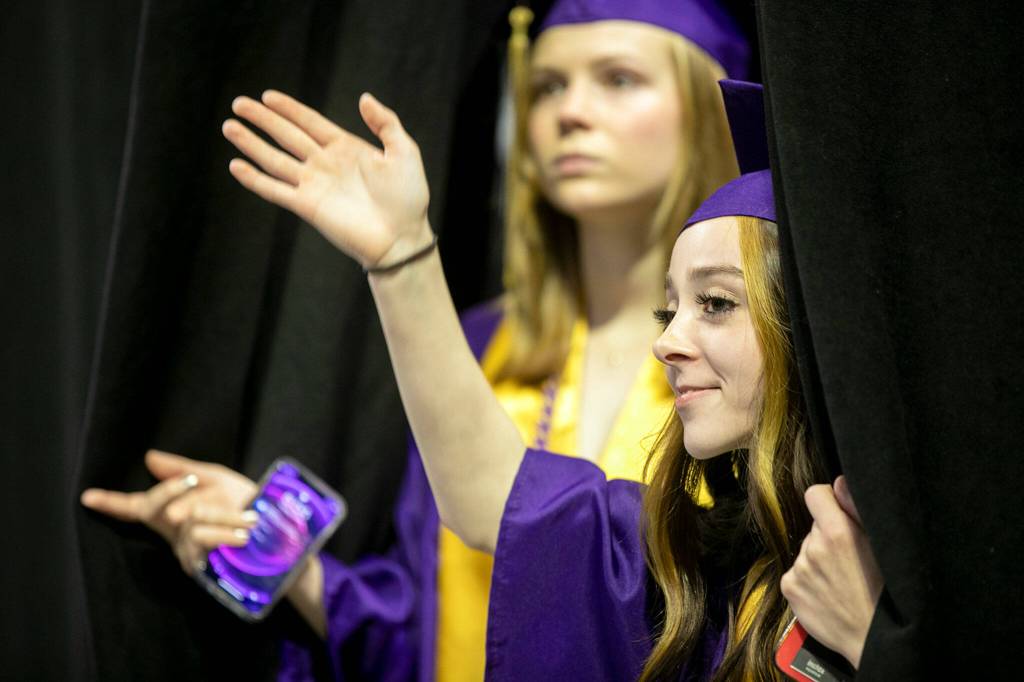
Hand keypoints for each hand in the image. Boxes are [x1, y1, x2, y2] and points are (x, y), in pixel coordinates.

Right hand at [80, 450, 257, 574]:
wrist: (276, 535)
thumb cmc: (244, 503)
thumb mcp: (216, 479)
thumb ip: (182, 469)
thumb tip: (149, 458)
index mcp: (174, 512)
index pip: (138, 507)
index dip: (112, 503)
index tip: (87, 496)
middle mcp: (175, 533)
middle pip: (155, 508)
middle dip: (170, 490)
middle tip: (191, 480)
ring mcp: (186, 552)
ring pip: (188, 525)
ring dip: (218, 515)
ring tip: (248, 520)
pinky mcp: (201, 569)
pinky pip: (205, 544)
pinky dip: (224, 535)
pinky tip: (243, 536)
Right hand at [222, 90, 431, 267]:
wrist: (403, 238)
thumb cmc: (409, 198)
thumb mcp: (404, 152)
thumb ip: (385, 123)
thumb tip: (363, 97)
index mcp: (345, 147)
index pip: (310, 122)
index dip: (288, 108)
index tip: (267, 95)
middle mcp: (325, 164)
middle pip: (286, 135)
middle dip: (262, 119)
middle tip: (238, 104)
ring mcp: (314, 185)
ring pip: (274, 159)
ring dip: (251, 144)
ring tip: (229, 127)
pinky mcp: (307, 207)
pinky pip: (275, 190)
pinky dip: (255, 179)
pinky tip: (235, 166)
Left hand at [780, 476, 883, 668]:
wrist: (873, 640)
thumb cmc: (887, 593)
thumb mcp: (884, 547)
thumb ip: (857, 508)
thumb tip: (838, 481)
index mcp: (838, 532)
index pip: (815, 494)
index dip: (828, 501)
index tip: (839, 515)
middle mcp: (813, 547)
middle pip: (815, 526)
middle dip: (829, 536)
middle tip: (851, 560)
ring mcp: (798, 568)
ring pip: (807, 550)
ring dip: (819, 560)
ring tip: (842, 581)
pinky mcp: (789, 588)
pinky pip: (796, 572)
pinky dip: (808, 580)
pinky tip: (827, 594)